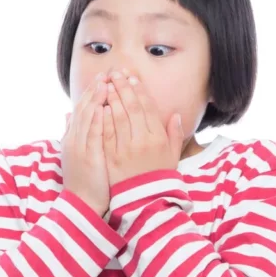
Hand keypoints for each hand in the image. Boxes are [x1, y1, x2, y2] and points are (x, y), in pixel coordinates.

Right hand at [61, 75, 108, 215]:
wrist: (81, 204)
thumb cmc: (82, 181)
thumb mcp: (73, 155)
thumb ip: (71, 133)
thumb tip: (67, 114)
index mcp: (71, 138)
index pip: (81, 110)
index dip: (91, 94)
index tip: (101, 80)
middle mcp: (73, 140)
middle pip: (84, 109)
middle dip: (95, 90)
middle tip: (106, 73)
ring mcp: (79, 147)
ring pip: (87, 117)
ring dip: (96, 99)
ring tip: (105, 82)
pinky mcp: (88, 156)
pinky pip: (92, 133)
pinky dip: (96, 118)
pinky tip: (102, 105)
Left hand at [102, 70, 184, 185]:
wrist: (144, 203)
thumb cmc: (158, 178)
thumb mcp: (172, 157)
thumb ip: (174, 134)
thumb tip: (176, 114)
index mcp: (158, 138)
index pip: (147, 108)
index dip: (139, 91)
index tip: (132, 78)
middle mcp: (143, 140)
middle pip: (131, 107)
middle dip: (123, 87)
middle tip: (115, 73)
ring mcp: (126, 149)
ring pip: (118, 117)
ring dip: (111, 97)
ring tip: (105, 83)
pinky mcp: (112, 157)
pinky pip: (106, 133)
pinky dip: (103, 118)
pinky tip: (99, 105)